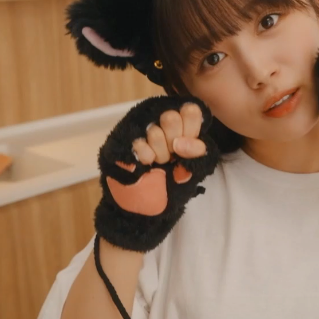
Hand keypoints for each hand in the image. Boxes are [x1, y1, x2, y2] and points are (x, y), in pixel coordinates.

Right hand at [95, 96, 219, 251]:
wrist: (142, 208)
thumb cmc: (170, 188)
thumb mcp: (192, 171)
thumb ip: (196, 153)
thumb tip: (182, 144)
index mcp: (181, 124)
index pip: (191, 110)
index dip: (190, 130)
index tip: (186, 148)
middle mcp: (160, 121)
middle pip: (171, 118)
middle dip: (173, 144)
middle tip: (170, 158)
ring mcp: (140, 128)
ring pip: (154, 131)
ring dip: (158, 154)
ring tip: (156, 164)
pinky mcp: (122, 139)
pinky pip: (138, 143)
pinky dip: (144, 158)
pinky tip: (144, 164)